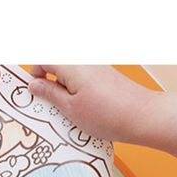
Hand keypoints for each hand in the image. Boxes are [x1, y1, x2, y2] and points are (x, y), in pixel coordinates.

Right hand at [28, 65, 152, 141]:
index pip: (44, 59)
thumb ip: (49, 94)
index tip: (34, 92)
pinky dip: (76, 94)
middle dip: (49, 85)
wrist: (142, 117)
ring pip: (70, 75)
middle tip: (49, 107)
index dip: (35, 74)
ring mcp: (97, 69)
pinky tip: (81, 112)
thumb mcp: (69, 108)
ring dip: (63, 92)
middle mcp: (85, 62)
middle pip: (57, 66)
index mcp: (73, 66)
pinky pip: (83, 81)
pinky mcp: (105, 77)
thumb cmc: (107, 115)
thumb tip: (34, 85)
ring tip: (67, 113)